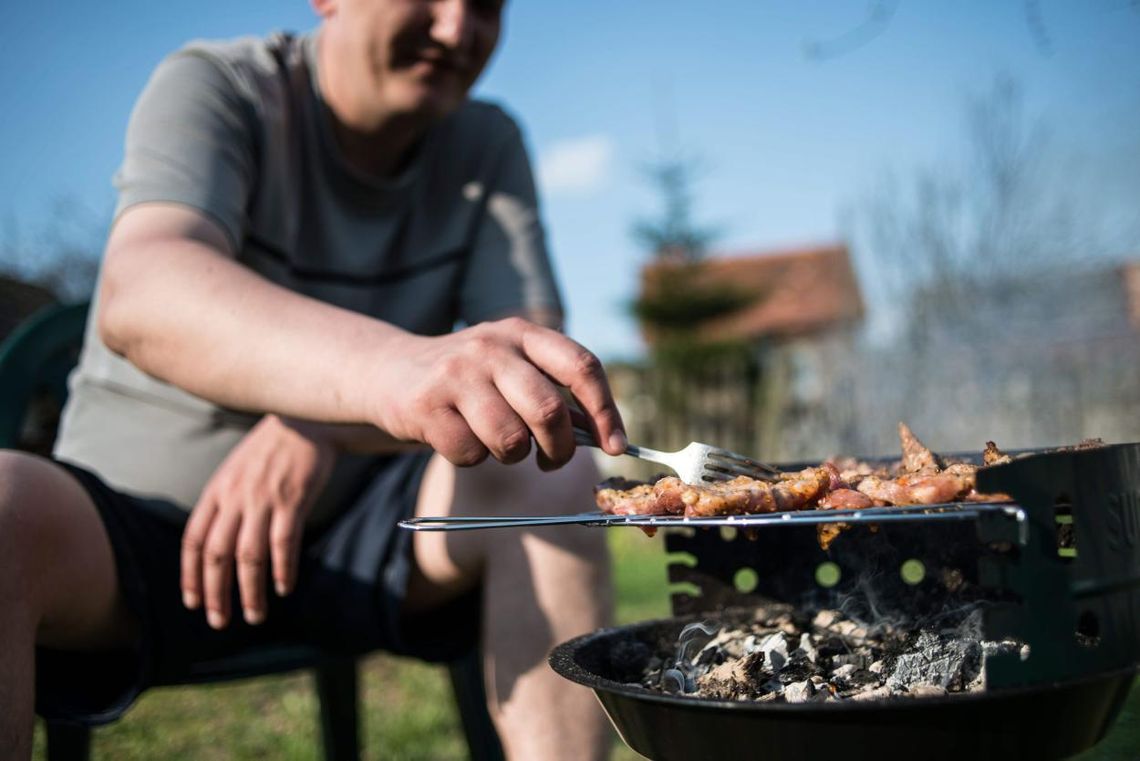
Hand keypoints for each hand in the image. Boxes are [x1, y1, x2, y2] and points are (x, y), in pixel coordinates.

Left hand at [181, 414, 334, 627]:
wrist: (305, 420)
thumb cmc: (270, 449)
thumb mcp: (234, 470)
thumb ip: (223, 502)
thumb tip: (214, 543)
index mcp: (216, 492)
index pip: (194, 541)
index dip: (191, 576)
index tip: (193, 603)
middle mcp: (235, 498)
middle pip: (217, 555)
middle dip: (216, 594)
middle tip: (219, 621)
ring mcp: (263, 500)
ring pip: (249, 557)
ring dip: (250, 592)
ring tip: (255, 616)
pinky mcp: (292, 501)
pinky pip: (283, 544)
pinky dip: (282, 570)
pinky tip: (283, 588)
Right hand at [372, 317, 626, 469]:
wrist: (389, 370)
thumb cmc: (468, 379)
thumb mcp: (511, 367)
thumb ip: (553, 391)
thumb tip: (604, 435)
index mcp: (523, 334)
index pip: (581, 366)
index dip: (606, 410)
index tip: (616, 445)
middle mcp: (491, 347)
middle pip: (549, 411)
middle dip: (559, 449)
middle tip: (552, 460)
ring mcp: (457, 374)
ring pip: (511, 439)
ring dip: (513, 456)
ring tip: (499, 444)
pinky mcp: (426, 405)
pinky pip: (471, 453)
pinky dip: (474, 458)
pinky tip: (461, 440)